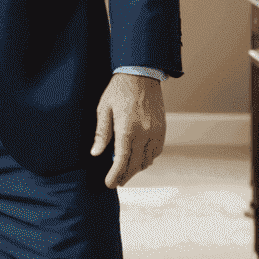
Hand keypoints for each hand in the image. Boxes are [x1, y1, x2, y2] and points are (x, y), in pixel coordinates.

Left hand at [91, 73, 165, 188]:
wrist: (141, 74)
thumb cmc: (118, 90)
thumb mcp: (104, 109)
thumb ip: (101, 133)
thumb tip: (96, 153)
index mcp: (127, 129)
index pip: (121, 160)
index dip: (115, 175)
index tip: (109, 184)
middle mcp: (144, 133)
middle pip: (135, 164)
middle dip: (125, 176)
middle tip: (116, 182)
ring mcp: (155, 131)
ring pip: (148, 160)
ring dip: (137, 168)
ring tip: (126, 171)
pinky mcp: (162, 128)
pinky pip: (157, 150)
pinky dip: (149, 158)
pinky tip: (140, 159)